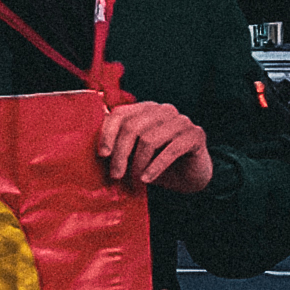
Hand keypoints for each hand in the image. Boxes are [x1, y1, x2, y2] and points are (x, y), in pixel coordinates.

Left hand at [98, 97, 213, 193]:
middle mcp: (164, 110)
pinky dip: (156, 166)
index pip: (120, 114)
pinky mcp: (196, 135)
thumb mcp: (131, 154)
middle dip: (120, 154)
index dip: (107, 134)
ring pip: (149, 139)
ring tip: (134, 180)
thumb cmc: (153, 163)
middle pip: (132, 127)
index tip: (102, 155)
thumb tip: (94, 150)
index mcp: (145, 109)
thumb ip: (115, 145)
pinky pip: (172, 149)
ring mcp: (182, 121)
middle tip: (115, 175)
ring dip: (138, 163)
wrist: (187, 176)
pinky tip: (147, 179)